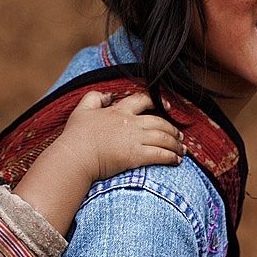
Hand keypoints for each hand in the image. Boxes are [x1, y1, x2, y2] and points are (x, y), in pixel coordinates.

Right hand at [56, 91, 185, 184]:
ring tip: (182, 149)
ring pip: (163, 138)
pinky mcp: (136, 156)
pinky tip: (177, 160)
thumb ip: (93, 98)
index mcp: (119, 111)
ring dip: (176, 144)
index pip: (143, 100)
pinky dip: (171, 157)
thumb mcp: (81, 110)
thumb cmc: (76, 136)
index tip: (167, 106)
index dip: (158, 101)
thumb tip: (107, 95)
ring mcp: (134, 139)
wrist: (75, 156)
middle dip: (172, 128)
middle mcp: (130, 123)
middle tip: (179, 135)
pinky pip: (160, 154)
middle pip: (159, 121)